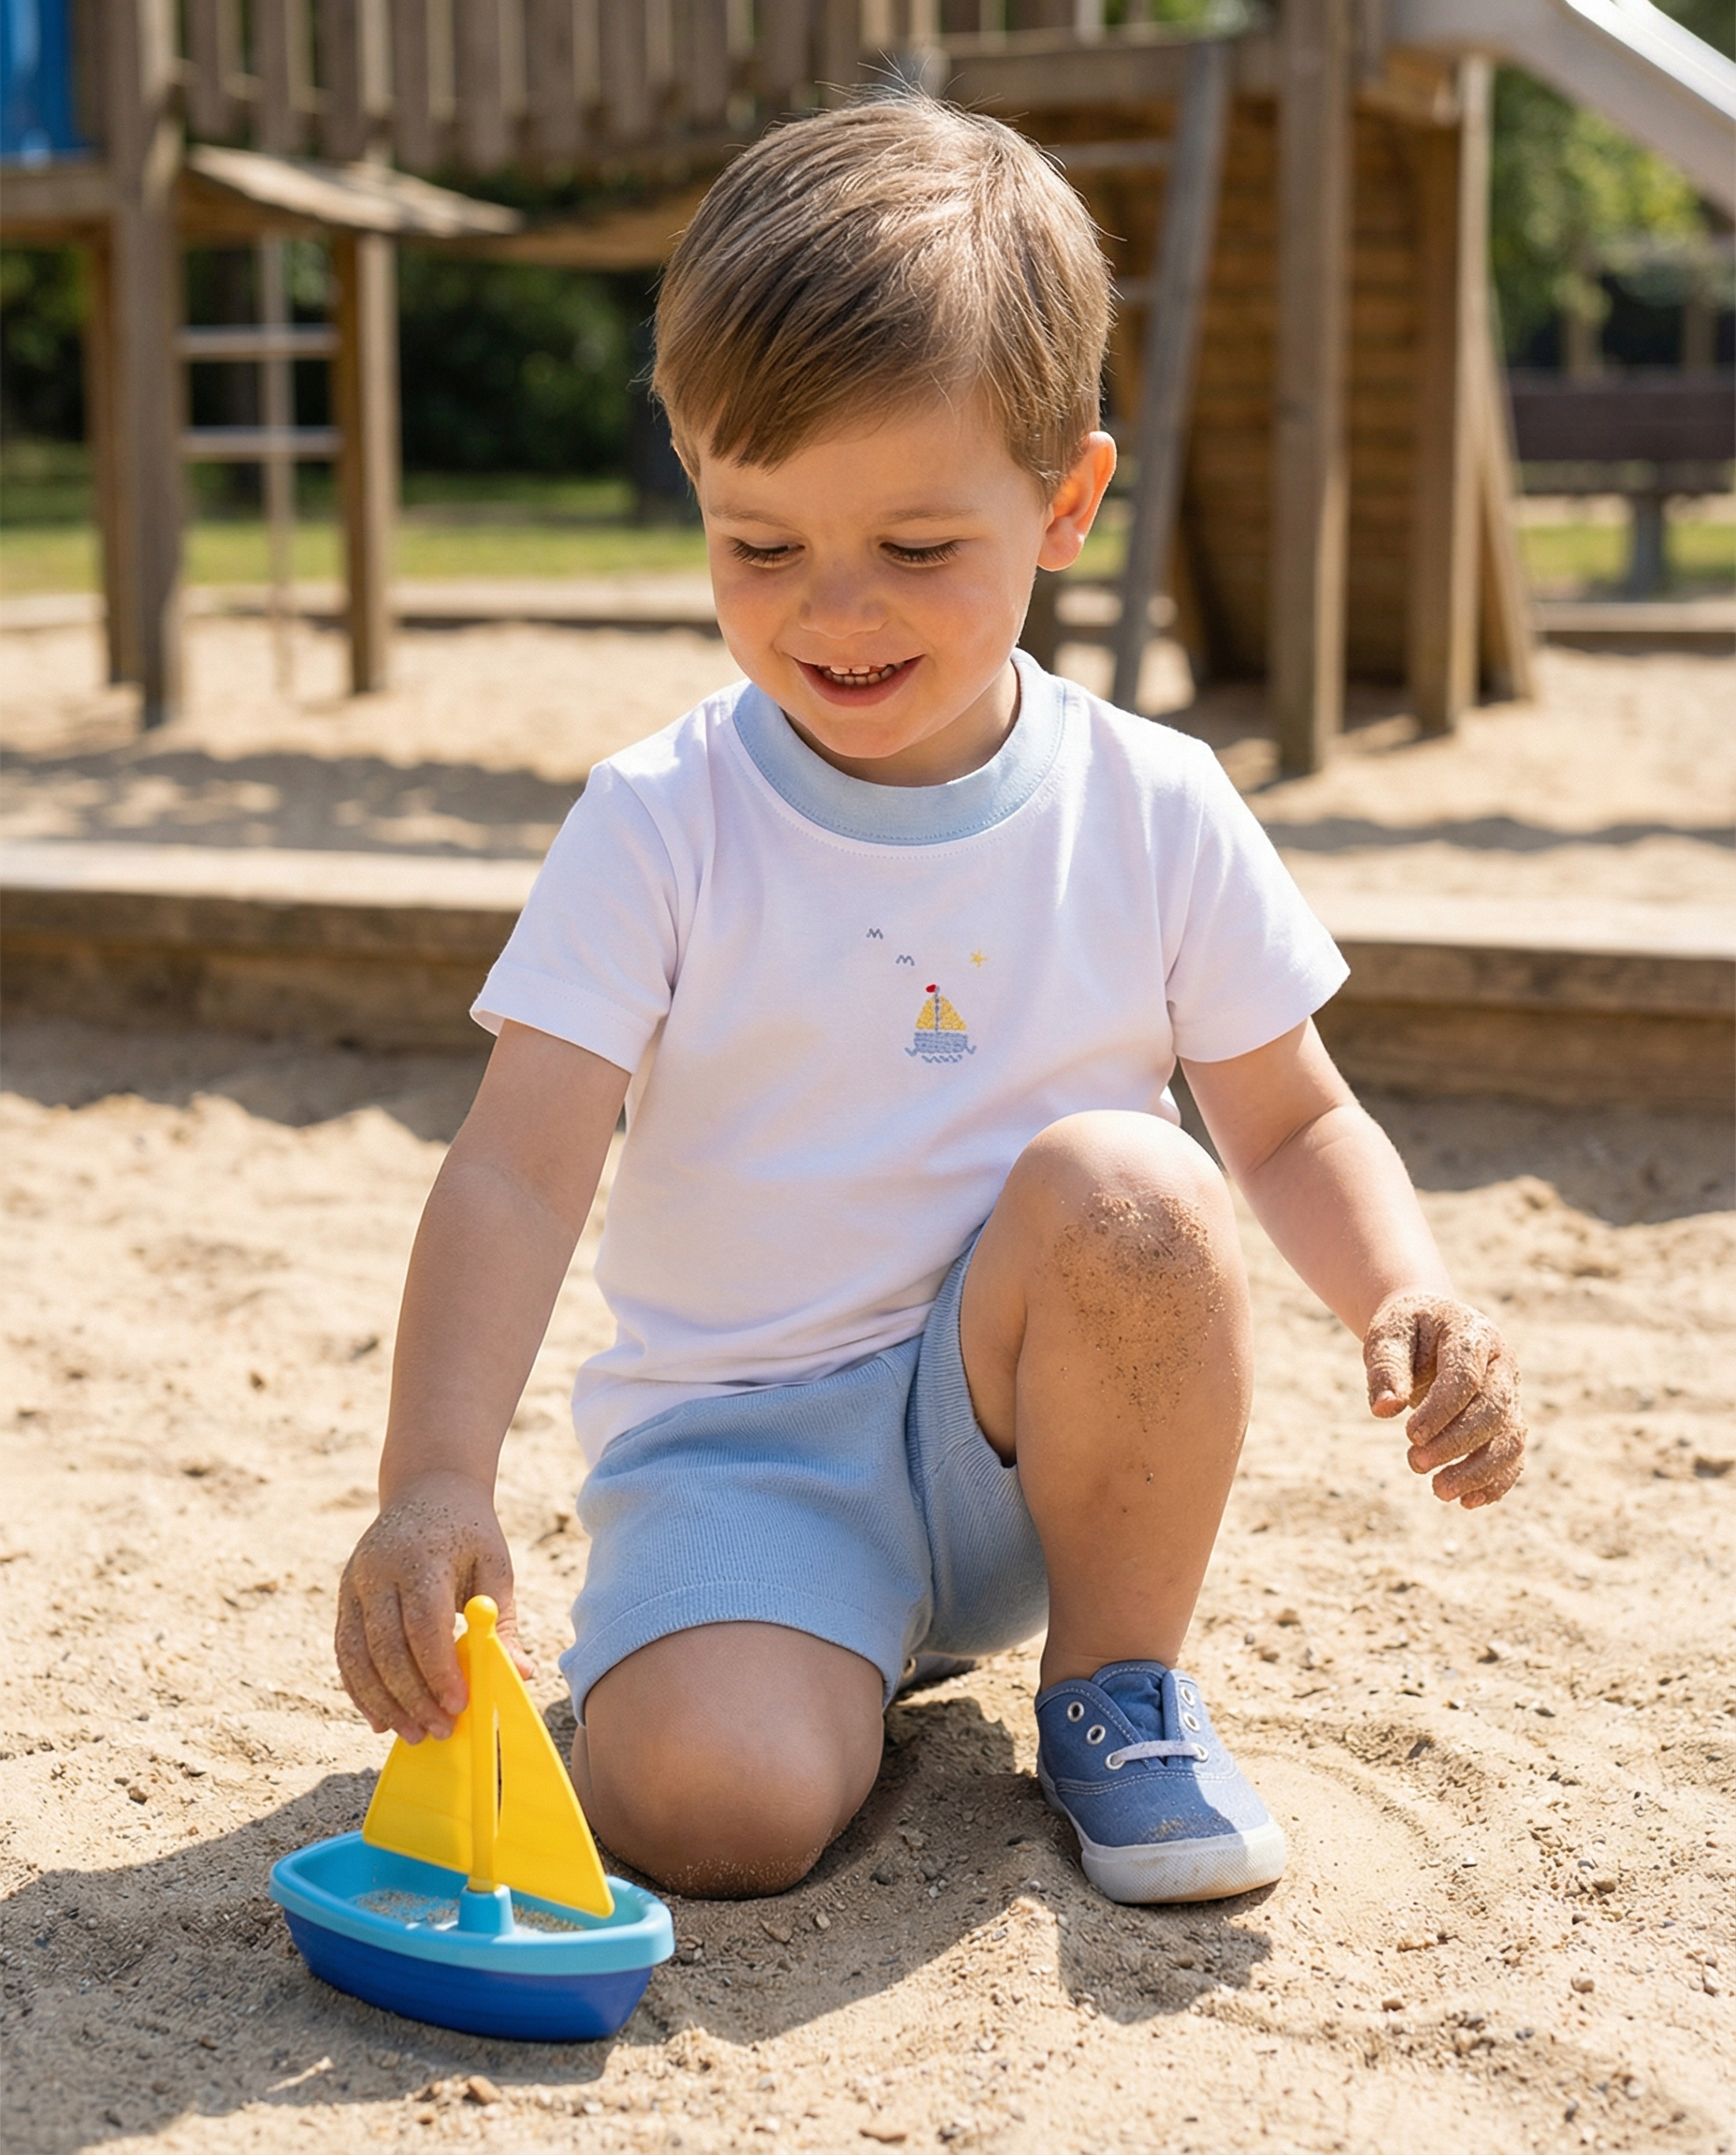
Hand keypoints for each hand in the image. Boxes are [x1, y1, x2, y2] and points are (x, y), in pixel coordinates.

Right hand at [335, 1471, 531, 1741]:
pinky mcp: (344, 1595)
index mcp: (420, 1558)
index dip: (438, 1670)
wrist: (427, 1486)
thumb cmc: (470, 1531)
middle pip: (384, 1646)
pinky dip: (359, 1688)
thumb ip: (503, 1621)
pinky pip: (345, 1650)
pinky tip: (381, 1717)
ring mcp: (354, 1582)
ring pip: (356, 1654)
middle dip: (411, 1696)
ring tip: (411, 1733)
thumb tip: (521, 1674)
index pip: (423, 1623)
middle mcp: (378, 1570)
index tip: (459, 1705)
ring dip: (381, 1702)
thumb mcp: (495, 1566)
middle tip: (439, 1731)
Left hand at [1363, 1289, 1525, 1508]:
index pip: (1467, 1377)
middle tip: (1414, 1462)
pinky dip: (1496, 1482)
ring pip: (1511, 1438)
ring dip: (1479, 1471)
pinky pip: (1513, 1455)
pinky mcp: (1509, 1419)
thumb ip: (1385, 1368)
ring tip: (1439, 1491)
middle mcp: (1501, 1363)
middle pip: (1494, 1410)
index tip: (1409, 1435)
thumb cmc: (1405, 1332)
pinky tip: (1467, 1501)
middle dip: (1456, 1443)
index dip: (1441, 1410)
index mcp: (1473, 1335)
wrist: (1428, 1326)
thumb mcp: (1387, 1336)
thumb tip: (1384, 1410)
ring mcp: (1510, 1392)